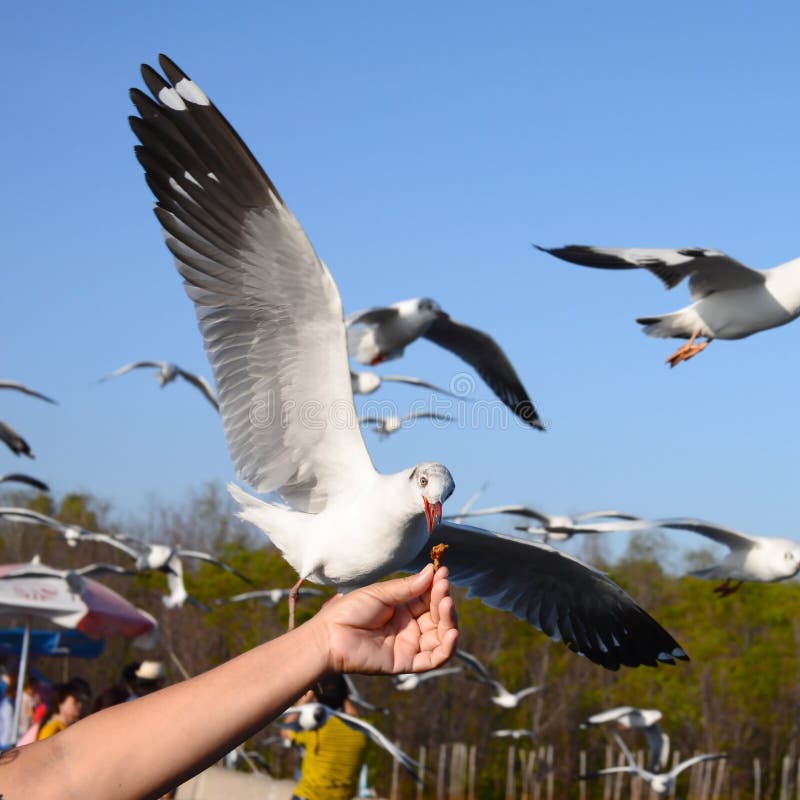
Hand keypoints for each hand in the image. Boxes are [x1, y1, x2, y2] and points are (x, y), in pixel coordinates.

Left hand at [316, 565, 457, 674]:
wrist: (329, 637)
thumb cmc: (349, 611)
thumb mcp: (380, 593)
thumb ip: (407, 587)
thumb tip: (432, 571)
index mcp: (403, 607)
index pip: (429, 597)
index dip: (438, 586)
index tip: (443, 572)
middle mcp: (410, 626)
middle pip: (438, 616)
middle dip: (443, 600)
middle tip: (443, 587)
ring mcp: (410, 644)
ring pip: (441, 635)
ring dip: (449, 620)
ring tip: (446, 604)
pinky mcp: (407, 662)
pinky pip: (434, 659)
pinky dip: (448, 648)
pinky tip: (452, 633)